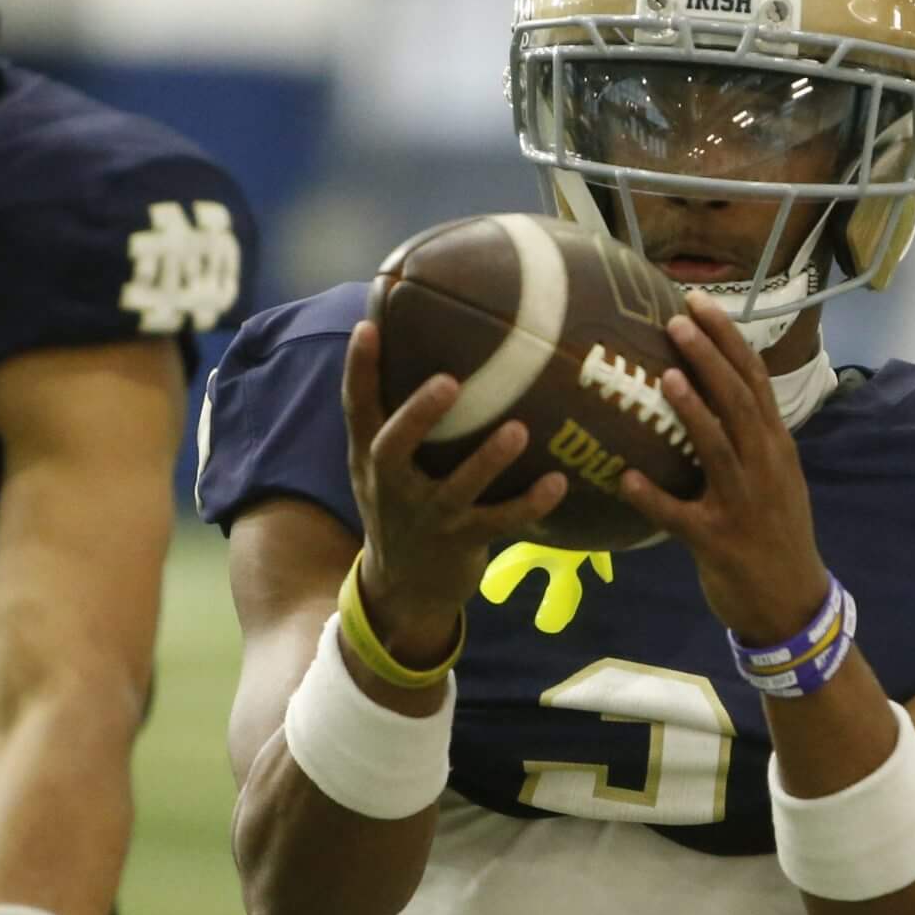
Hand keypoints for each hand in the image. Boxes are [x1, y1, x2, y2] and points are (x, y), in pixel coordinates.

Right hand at [341, 320, 567, 665]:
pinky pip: (499, 522)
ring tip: (519, 431)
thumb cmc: (402, 506)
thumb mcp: (382, 469)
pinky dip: (529, 504)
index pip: (357, 409)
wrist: (403, 588)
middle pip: (393, 447)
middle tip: (449, 381)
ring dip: (487, 460)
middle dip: (418, 415)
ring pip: (456, 489)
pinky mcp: (461, 542)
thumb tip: (431, 341)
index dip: (359, 369)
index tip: (369, 326)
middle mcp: (392, 486)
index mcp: (370, 459)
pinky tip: (557, 483)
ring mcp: (427, 517)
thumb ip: (397, 420)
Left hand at [619, 291, 832, 643]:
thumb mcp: (775, 477)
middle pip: (738, 402)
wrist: (791, 601)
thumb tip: (708, 389)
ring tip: (664, 376)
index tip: (700, 303)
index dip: (728, 340)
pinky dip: (653, 497)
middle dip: (709, 359)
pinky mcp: (717, 542)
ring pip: (717, 449)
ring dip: (691, 412)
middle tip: (677, 321)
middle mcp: (764, 468)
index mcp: (776, 447)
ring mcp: (742, 504)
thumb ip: (748, 436)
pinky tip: (626, 478)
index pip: (754, 381)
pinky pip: (679, 516)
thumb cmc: (774, 532)